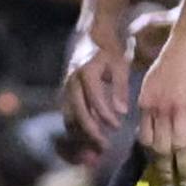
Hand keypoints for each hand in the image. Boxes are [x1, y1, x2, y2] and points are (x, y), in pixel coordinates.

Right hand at [59, 23, 132, 159]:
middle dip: (90, 133)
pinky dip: (76, 130)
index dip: (106, 116)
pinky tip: (85, 141)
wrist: (91, 34)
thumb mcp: (120, 64)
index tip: (118, 127)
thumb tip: (121, 112)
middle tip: (104, 147)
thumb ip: (120, 88)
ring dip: (80, 136)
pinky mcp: (64, 93)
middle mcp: (71, 81)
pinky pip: (67, 115)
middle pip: (77, 113)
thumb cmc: (109, 49)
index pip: (95, 100)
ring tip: (93, 151)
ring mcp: (65, 87)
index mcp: (86, 72)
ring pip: (69, 117)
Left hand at [132, 32, 185, 185]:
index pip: (144, 140)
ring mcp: (182, 108)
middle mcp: (161, 110)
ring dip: (185, 168)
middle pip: (161, 149)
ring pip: (182, 147)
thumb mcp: (151, 81)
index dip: (150, 160)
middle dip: (165, 172)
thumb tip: (150, 125)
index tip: (155, 173)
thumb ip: (150, 104)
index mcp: (147, 104)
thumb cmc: (173, 58)